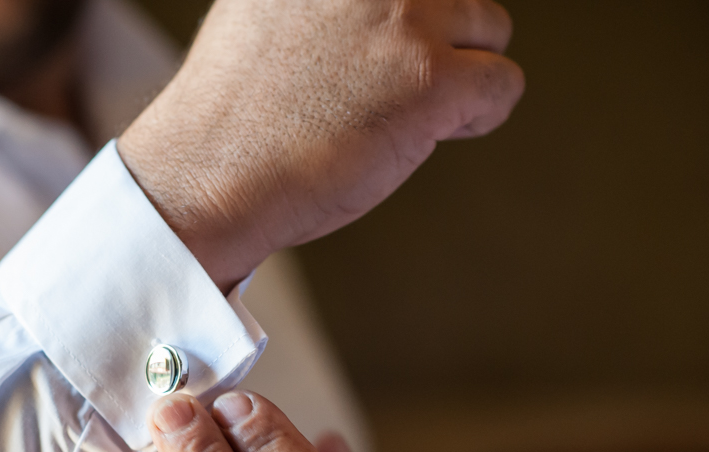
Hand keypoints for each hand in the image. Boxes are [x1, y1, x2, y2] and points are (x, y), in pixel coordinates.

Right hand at [119, 0, 523, 292]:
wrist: (204, 177)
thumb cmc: (228, 114)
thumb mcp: (265, 10)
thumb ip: (326, 0)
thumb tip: (376, 8)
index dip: (408, 16)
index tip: (386, 52)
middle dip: (438, 39)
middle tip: (381, 88)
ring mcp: (406, 18)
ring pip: (490, 30)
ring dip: (456, 76)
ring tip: (390, 114)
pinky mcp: (433, 79)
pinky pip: (503, 87)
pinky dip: (475, 119)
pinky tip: (415, 138)